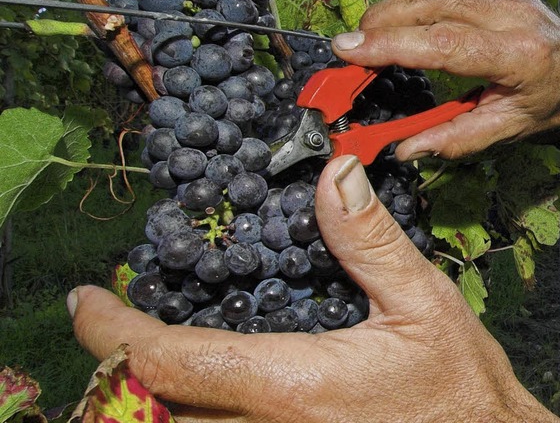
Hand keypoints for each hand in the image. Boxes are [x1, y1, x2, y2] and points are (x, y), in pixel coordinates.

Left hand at [68, 155, 559, 421]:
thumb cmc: (458, 387)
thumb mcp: (423, 302)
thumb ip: (370, 241)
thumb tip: (333, 176)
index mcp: (293, 384)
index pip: (174, 362)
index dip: (116, 331)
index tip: (85, 302)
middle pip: (156, 406)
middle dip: (117, 363)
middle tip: (106, 318)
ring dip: (144, 388)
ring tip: (136, 342)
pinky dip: (187, 405)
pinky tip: (196, 378)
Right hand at [331, 0, 559, 160]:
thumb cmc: (553, 106)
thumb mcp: (508, 132)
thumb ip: (454, 140)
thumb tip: (406, 149)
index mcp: (519, 57)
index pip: (442, 42)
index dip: (389, 44)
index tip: (348, 49)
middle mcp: (513, 15)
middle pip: (432, 1)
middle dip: (381, 22)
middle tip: (352, 49)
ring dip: (394, 5)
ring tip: (371, 34)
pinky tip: (402, 14)